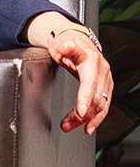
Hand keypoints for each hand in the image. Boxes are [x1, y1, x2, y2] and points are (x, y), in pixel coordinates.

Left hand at [26, 11, 112, 134]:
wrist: (75, 40)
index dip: (86, 97)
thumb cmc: (65, 43)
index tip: (81, 111)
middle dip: (82, 114)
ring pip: (101, 105)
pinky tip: (87, 126)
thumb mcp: (61, 42)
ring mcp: (105, 80)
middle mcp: (102, 71)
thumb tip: (68, 45)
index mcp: (92, 60)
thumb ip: (64, 46)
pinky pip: (103, 106)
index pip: (90, 82)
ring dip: (87, 119)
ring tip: (70, 126)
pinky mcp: (105, 87)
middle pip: (96, 97)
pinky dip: (96, 118)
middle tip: (66, 124)